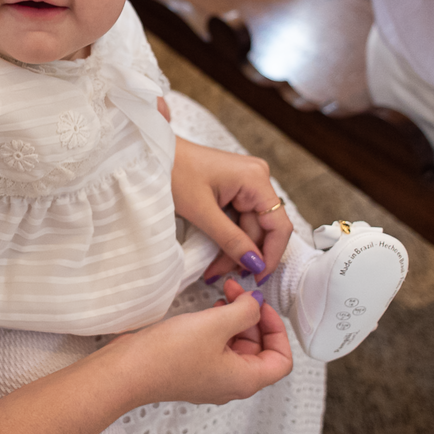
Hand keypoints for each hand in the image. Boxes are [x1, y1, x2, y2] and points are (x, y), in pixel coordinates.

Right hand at [110, 279, 291, 405]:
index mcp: (245, 380)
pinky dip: (217, 327)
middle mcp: (230, 383)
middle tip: (238, 291)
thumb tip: (257, 304)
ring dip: (235, 319)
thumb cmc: (168, 356)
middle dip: (253, 318)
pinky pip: (216, 347)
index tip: (262, 306)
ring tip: (223, 296)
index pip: (281, 360)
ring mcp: (210, 377)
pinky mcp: (191, 368)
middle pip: (259, 350)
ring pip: (236, 346)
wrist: (125, 371)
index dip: (277, 330)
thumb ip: (245, 311)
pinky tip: (206, 310)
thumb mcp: (215, 324)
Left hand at [170, 137, 293, 282]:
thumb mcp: (202, 211)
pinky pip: (239, 220)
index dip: (271, 255)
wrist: (154, 156)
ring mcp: (247, 183)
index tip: (258, 277)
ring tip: (213, 269)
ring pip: (249, 228)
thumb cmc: (174, 172)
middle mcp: (257, 179)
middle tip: (219, 274)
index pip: (279, 225)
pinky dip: (228, 238)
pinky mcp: (235, 189)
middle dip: (243, 255)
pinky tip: (215, 254)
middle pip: (262, 229)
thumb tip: (255, 264)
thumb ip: (231, 239)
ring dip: (233, 250)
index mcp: (255, 178)